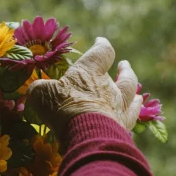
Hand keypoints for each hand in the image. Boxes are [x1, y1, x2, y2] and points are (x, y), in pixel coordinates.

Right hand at [26, 37, 142, 132]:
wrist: (87, 134)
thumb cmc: (63, 108)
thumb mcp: (41, 94)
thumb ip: (40, 88)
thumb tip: (37, 88)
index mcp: (89, 72)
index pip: (101, 52)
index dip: (101, 46)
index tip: (100, 41)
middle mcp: (108, 86)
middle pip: (122, 74)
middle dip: (123, 69)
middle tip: (124, 66)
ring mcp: (119, 105)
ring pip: (132, 92)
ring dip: (132, 87)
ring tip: (136, 88)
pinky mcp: (124, 124)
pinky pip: (134, 113)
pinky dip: (136, 108)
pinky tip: (138, 106)